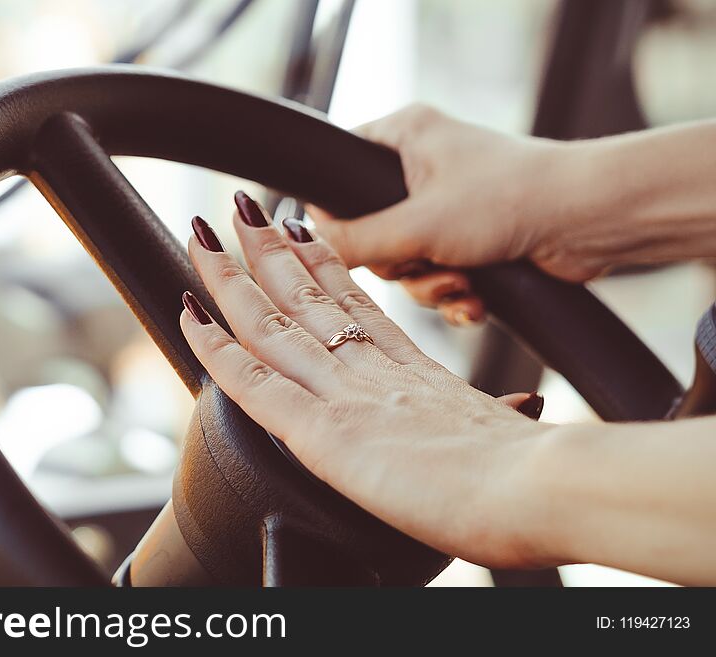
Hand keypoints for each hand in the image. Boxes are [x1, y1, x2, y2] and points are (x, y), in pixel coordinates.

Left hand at [179, 192, 550, 569]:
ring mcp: (345, 394)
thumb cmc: (530, 471)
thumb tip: (521, 411)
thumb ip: (496, 416)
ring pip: (272, 324)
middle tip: (241, 208)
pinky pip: (255, 383)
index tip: (298, 227)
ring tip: (202, 236)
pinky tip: (190, 316)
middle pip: (306, 296)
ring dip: (231, 279)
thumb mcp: (505, 431)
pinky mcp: (325, 433)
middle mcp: (371, 368)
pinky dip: (216, 349)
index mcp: (412, 369)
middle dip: (267, 250)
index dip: (320, 262)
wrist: (541, 488)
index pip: (353, 302)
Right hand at [308, 104, 598, 325]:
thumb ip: (356, 240)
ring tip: (461, 284)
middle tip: (424, 262)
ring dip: (430, 284)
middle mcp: (423, 167)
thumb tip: (309, 245)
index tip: (352, 243)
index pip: (340, 169)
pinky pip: (438, 275)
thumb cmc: (510, 198)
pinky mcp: (472, 240)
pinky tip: (475, 302)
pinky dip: (454, 295)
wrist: (591, 222)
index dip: (338, 214)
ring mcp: (449, 206)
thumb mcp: (418, 225)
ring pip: (406, 261)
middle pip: (373, 231)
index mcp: (404, 137)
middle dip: (402, 263)